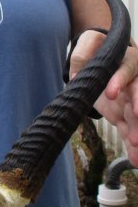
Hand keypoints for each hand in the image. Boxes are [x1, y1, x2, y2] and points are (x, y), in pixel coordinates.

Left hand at [70, 30, 137, 165]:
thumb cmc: (96, 51)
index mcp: (126, 62)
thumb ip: (82, 57)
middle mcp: (134, 81)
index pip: (126, 70)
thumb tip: (75, 74)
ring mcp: (132, 99)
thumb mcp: (86, 48)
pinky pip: (131, 128)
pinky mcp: (126, 113)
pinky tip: (136, 158)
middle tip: (135, 136)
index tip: (111, 94)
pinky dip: (132, 143)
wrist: (102, 60)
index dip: (120, 81)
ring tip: (137, 151)